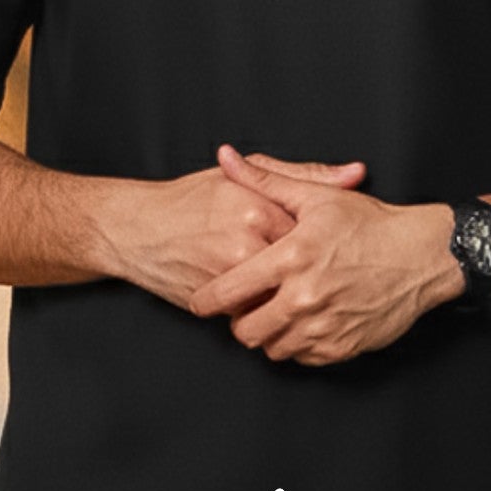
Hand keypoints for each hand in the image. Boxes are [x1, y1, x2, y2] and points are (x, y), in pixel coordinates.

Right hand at [120, 152, 367, 314]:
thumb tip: (355, 174)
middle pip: (303, 270)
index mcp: (260, 209)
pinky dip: (263, 310)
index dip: (326, 242)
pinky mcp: (218, 305)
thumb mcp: (244, 176)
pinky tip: (263, 297)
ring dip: (290, 296)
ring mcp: (232, 278)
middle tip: (320, 271)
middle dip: (314, 275)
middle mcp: (248, 244)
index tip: (331, 244)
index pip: (316, 234)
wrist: (135, 230)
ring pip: (283, 298)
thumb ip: (301, 175)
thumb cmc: (189, 200)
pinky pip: (257, 315)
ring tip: (295, 284)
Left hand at [189, 144, 460, 364]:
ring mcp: (324, 327)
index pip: (228, 293)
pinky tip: (306, 321)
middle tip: (247, 307)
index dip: (206, 300)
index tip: (201, 301)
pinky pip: (303, 358)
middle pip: (245, 332)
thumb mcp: (316, 196)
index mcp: (291, 258)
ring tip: (278, 312)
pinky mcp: (342, 348)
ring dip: (269, 334)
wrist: (422, 256)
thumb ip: (265, 180)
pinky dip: (298, 344)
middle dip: (239, 321)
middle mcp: (303, 298)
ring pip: (272, 349)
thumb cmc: (370, 224)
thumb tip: (226, 158)